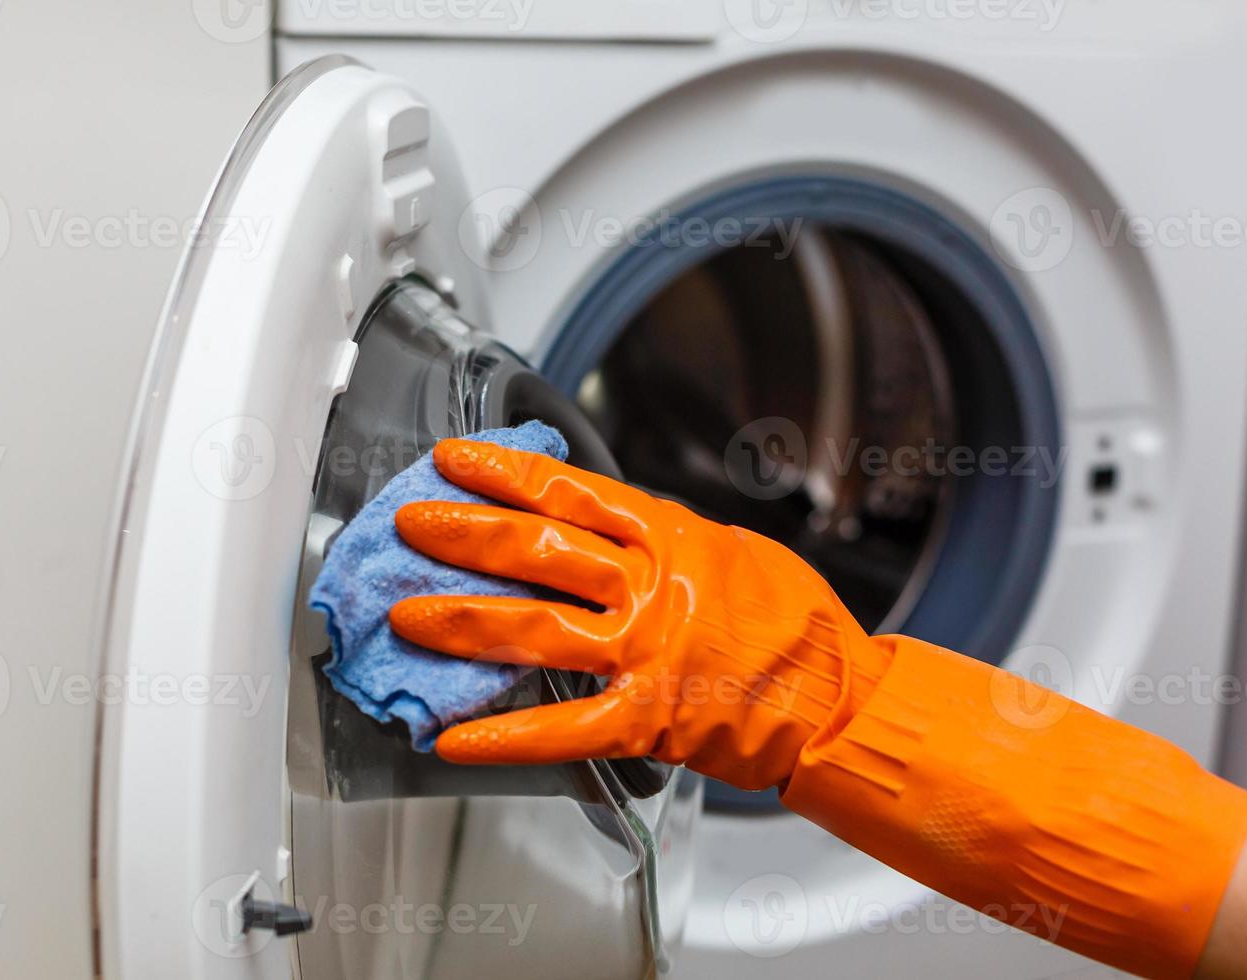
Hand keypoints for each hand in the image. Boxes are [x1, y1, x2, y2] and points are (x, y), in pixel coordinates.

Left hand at [388, 438, 891, 790]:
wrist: (839, 700)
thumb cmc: (794, 624)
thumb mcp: (730, 549)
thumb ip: (660, 536)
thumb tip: (603, 521)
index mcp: (669, 537)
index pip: (569, 492)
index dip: (504, 473)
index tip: (454, 461)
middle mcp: (649, 589)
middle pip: (537, 551)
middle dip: (464, 534)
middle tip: (412, 525)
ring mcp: (644, 655)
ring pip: (534, 629)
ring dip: (462, 621)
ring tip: (407, 616)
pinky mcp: (645, 721)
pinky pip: (560, 728)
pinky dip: (501, 736)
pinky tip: (451, 739)